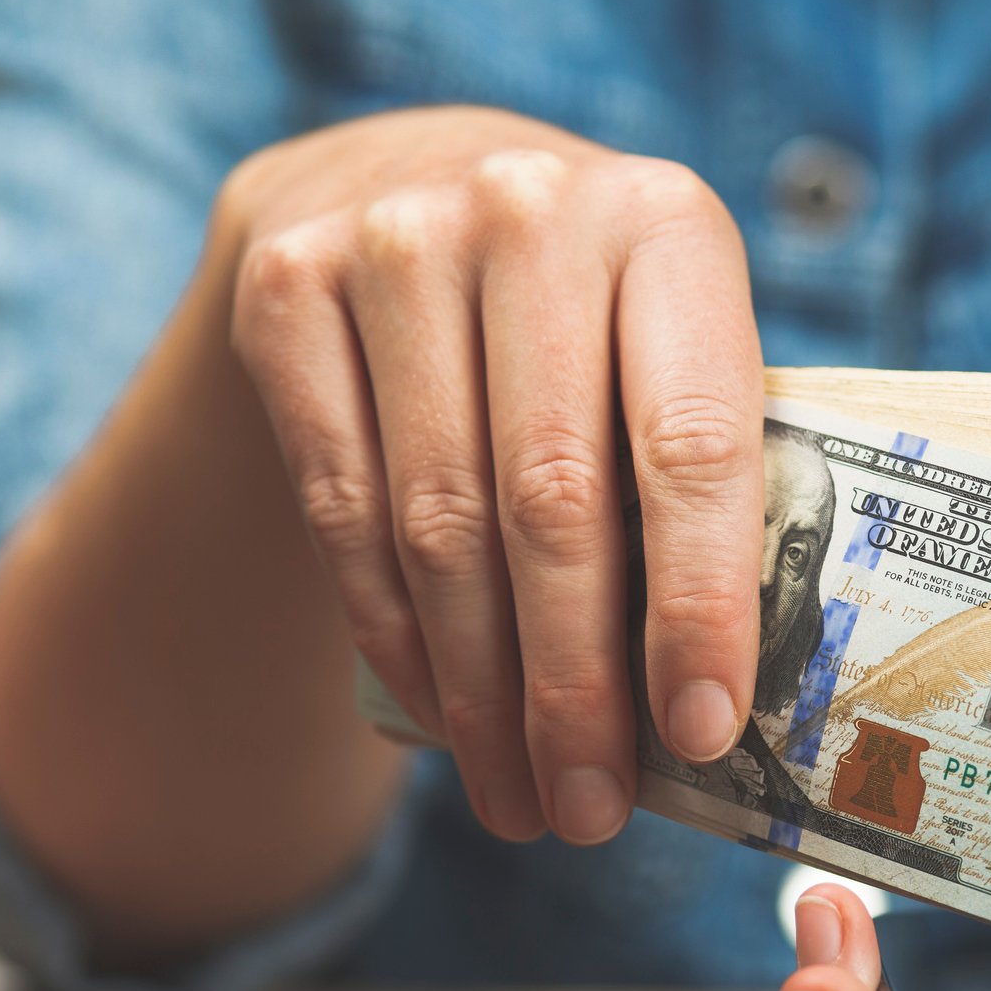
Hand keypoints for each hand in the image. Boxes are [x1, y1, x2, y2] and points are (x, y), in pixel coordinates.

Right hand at [220, 106, 763, 844]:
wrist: (407, 179)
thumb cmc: (585, 311)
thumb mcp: (666, 344)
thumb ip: (698, 480)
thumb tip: (709, 714)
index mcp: (668, 225)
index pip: (691, 445)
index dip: (699, 604)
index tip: (701, 735)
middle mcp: (529, 211)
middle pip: (550, 503)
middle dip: (573, 688)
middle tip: (589, 811)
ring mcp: (390, 239)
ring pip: (438, 525)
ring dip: (481, 694)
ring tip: (521, 801)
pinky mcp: (281, 286)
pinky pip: (343, 511)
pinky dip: (396, 639)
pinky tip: (441, 716)